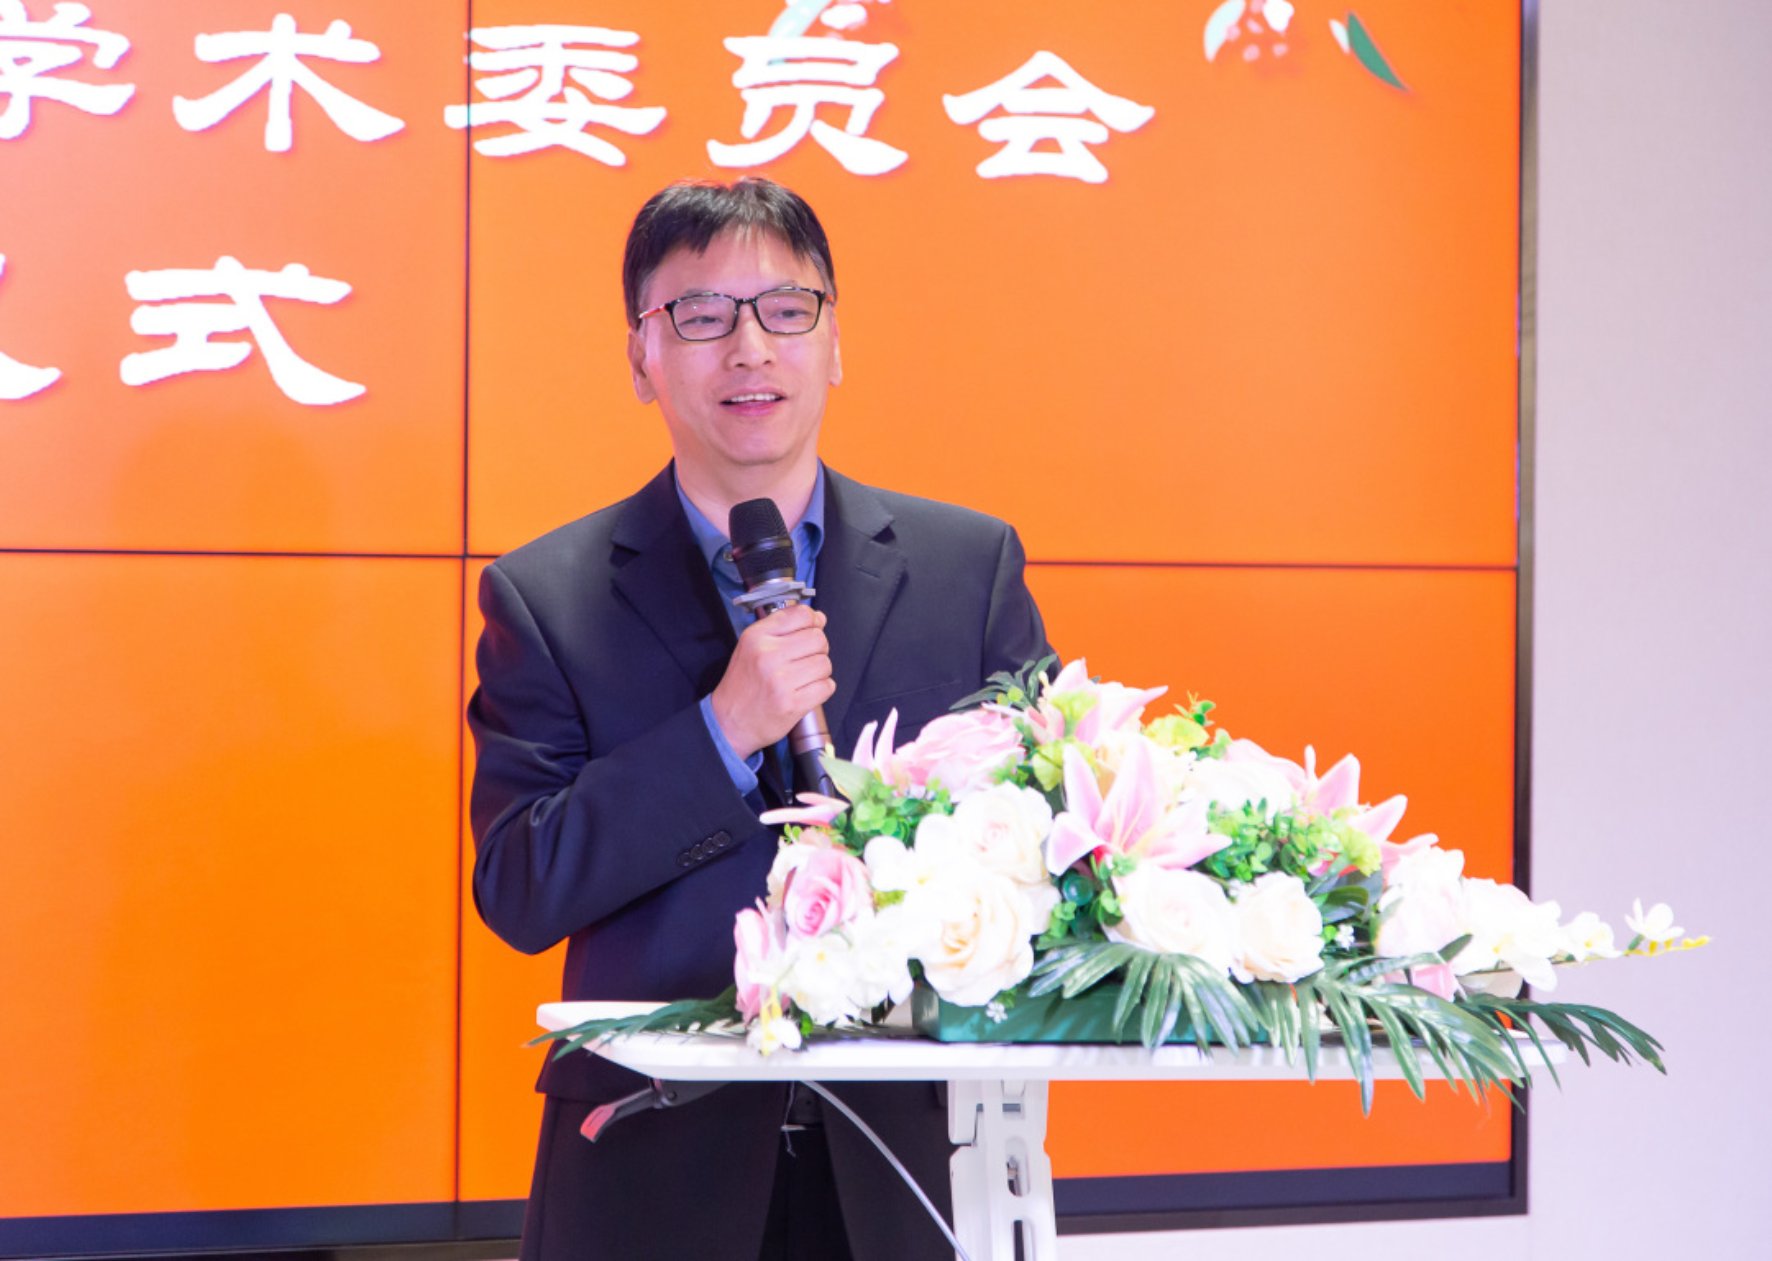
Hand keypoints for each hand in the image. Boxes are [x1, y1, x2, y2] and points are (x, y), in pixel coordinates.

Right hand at [709, 605, 835, 759]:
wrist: (729, 722)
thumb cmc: (743, 684)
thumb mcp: (751, 646)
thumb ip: (782, 628)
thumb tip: (819, 618)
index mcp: (756, 637)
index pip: (801, 614)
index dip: (813, 621)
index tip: (811, 629)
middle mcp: (768, 655)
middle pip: (818, 639)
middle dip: (818, 649)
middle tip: (805, 659)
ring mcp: (781, 681)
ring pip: (824, 663)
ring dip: (820, 671)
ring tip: (803, 678)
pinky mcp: (792, 704)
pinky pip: (827, 686)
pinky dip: (822, 688)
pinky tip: (806, 691)